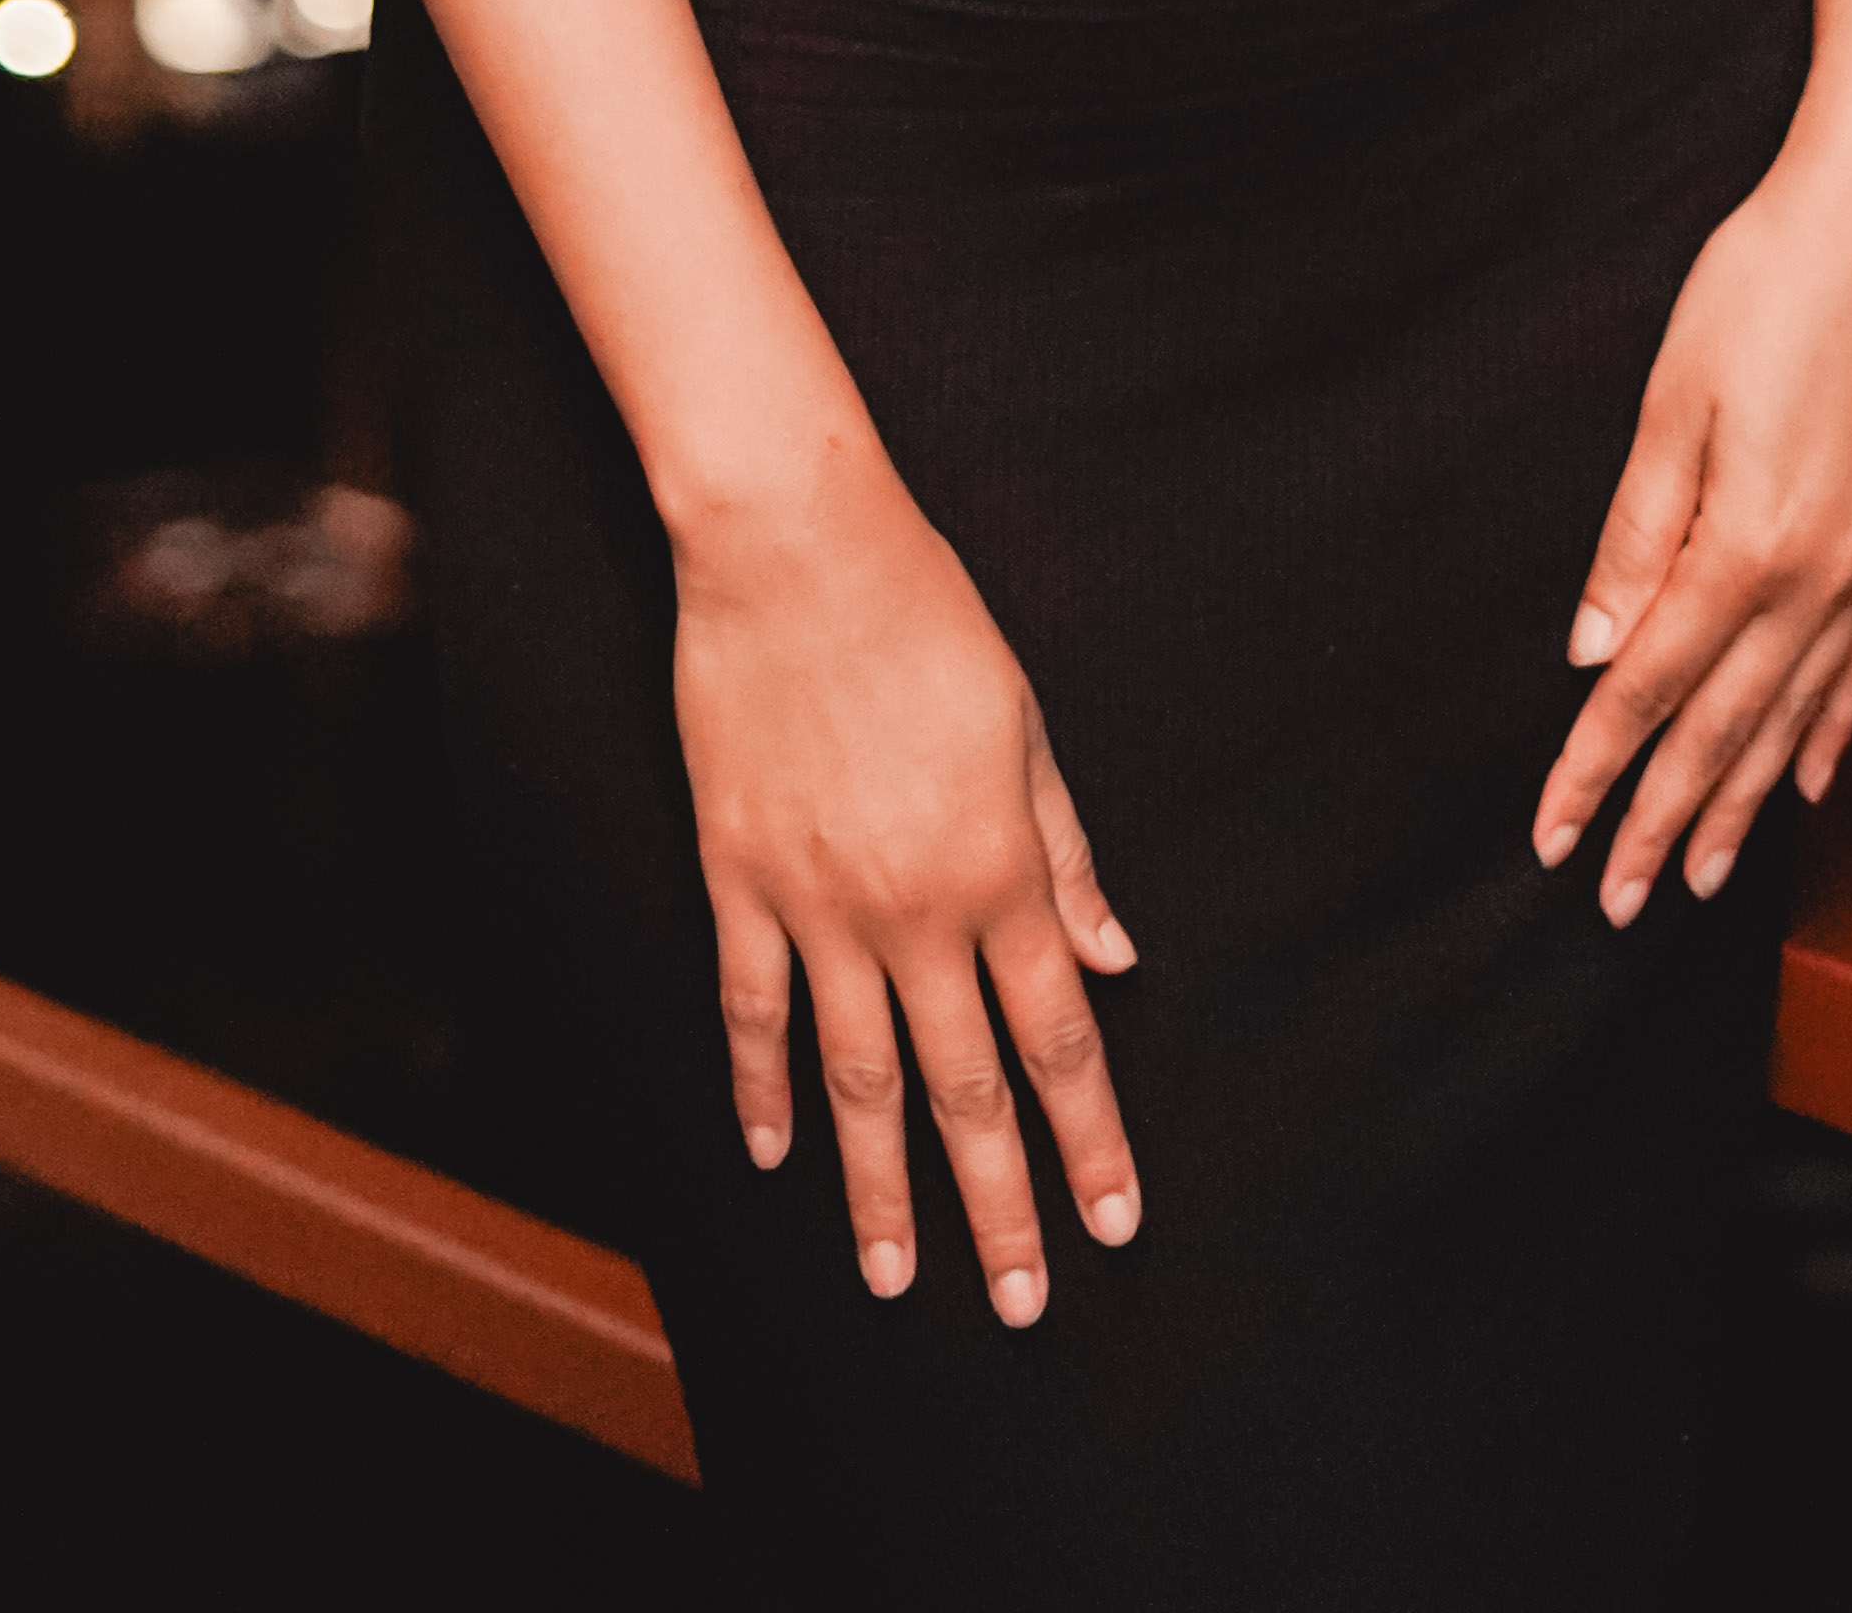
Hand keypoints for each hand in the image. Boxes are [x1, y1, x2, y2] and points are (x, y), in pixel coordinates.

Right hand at [673, 460, 1138, 1321]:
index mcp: (998, 869)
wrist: (797, 551)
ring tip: (893, 1276)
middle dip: (998, 1204)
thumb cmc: (928, 618)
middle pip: (965, 1087)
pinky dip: (759, 1090)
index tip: (1113, 1221)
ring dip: (879, 1188)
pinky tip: (770, 1154)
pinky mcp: (738, 879)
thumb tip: (1113, 957)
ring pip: (856, 1080)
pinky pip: (751, 1010)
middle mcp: (913, 910)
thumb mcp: (1026, 728)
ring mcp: (817, 904)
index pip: (1058, 1036)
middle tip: (1022, 1299)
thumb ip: (1066, 855)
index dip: (1089, 1136)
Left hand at [1533, 26, 1851, 925]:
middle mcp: (1823, 576)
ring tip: (1706, 872)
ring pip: (1802, 714)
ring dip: (1749, 798)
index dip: (1596, 768)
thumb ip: (1635, 535)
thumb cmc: (1766, 280)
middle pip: (1727, 726)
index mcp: (1748, 544)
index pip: (1650, 687)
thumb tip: (1593, 651)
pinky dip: (1837, 726)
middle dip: (1667, 818)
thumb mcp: (1672, 397)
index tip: (1553, 836)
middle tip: (1619, 899)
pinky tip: (1814, 773)